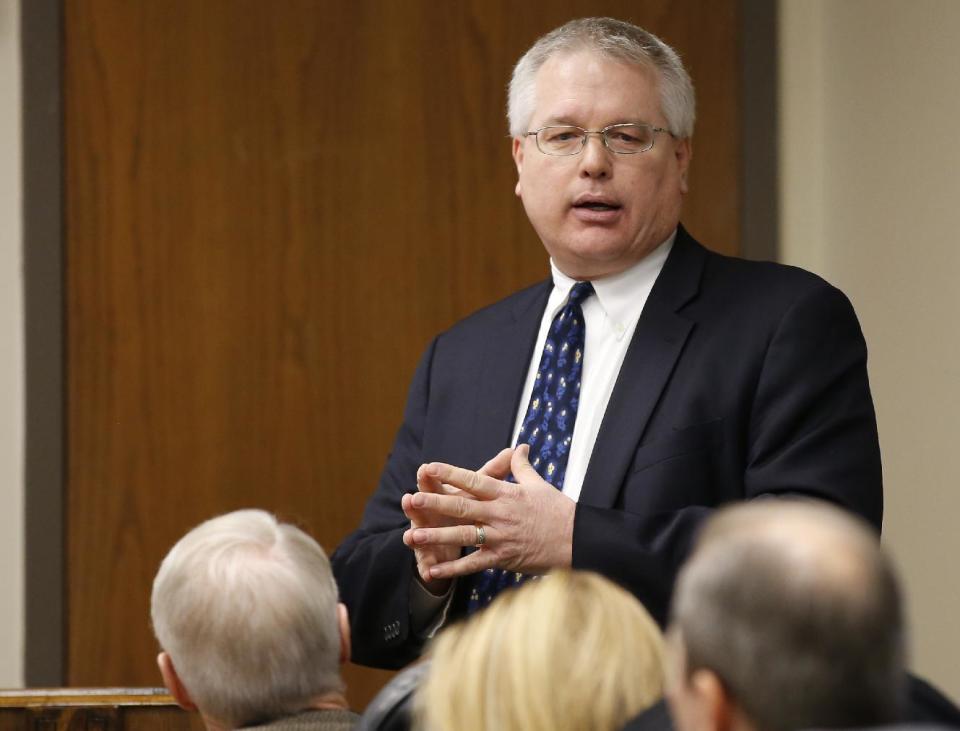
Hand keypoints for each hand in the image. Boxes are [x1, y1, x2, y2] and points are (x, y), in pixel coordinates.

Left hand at [405, 444, 574, 578]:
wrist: (578, 540)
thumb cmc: (558, 511)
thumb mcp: (539, 485)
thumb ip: (522, 467)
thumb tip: (519, 446)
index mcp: (507, 494)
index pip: (474, 480)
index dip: (450, 473)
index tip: (429, 467)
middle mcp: (500, 514)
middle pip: (463, 506)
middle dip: (436, 502)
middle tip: (413, 498)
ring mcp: (501, 537)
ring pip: (463, 535)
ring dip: (437, 536)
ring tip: (413, 536)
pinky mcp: (503, 558)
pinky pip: (474, 564)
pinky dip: (453, 568)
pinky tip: (433, 569)